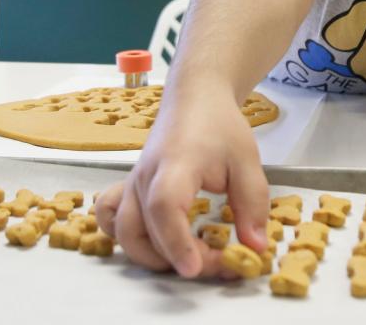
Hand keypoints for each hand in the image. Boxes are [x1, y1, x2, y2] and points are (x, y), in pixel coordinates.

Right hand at [94, 86, 268, 277]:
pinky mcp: (128, 188)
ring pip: (124, 232)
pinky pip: (110, 218)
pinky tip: (154, 243)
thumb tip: (255, 248)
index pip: (164, 207)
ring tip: (191, 257)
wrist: (194, 97)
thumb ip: (253, 204)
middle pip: (143, 229)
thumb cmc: (220, 126)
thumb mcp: (248, 161)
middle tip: (216, 261)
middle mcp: (145, 176)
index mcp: (176, 164)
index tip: (196, 268)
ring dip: (153, 256)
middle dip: (176, 257)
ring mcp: (132, 182)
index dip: (176, 242)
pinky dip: (125, 238)